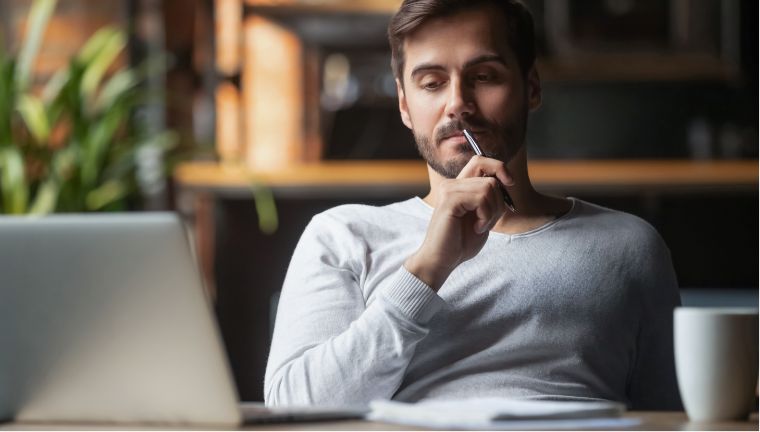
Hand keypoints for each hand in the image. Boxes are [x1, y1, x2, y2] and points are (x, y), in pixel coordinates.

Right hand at [405, 156, 512, 290]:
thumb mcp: (482, 216)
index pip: (480, 161)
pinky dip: (486, 216)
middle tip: (488, 220)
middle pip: (490, 177)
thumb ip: (490, 198)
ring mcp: (449, 190)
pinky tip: (477, 228)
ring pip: (489, 187)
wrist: (442, 260)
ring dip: (492, 212)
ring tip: (481, 226)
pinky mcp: (449, 200)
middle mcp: (452, 184)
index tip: (509, 183)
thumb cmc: (461, 242)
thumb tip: (506, 181)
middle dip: (499, 201)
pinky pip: (481, 198)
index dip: (499, 167)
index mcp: (459, 187)